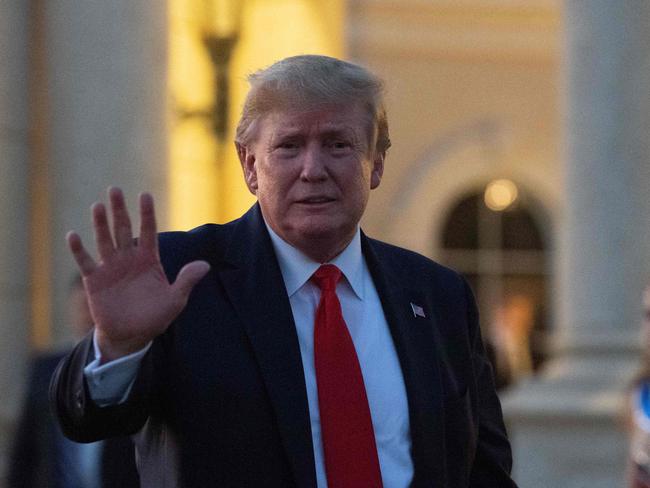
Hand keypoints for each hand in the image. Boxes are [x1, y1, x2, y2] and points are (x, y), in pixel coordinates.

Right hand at [67, 187, 209, 362]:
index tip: (145, 195)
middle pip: (123, 229)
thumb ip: (186, 281)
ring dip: (100, 224)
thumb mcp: (175, 300)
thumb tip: (205, 265)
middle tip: (115, 189)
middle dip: (119, 210)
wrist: (131, 336)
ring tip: (98, 206)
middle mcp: (129, 259)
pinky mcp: (95, 280)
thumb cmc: (155, 317)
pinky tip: (73, 235)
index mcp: (149, 260)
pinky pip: (86, 262)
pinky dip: (79, 250)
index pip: (148, 231)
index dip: (146, 214)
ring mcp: (110, 267)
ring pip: (105, 240)